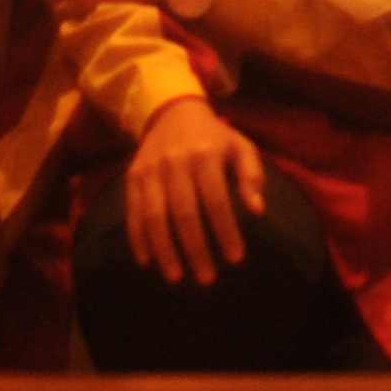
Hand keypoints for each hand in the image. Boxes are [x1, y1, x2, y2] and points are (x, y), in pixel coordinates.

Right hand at [123, 96, 264, 286]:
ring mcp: (150, 170)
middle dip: (195, 249)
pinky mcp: (133, 177)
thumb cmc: (214, 138)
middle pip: (184, 213)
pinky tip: (147, 262)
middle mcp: (175, 162)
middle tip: (208, 279)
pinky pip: (132, 212)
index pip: (216, 201)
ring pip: (154, 216)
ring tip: (177, 278)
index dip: (226, 232)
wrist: (173, 112)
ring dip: (164, 251)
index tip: (236, 259)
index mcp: (205, 155)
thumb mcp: (240, 147)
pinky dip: (137, 239)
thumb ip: (252, 175)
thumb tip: (258, 210)